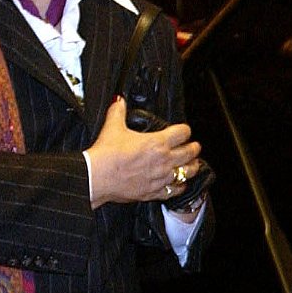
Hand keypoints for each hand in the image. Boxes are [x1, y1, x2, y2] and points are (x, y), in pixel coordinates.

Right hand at [85, 97, 202, 206]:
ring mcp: (161, 177)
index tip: (184, 130)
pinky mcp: (154, 192)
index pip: (182, 132)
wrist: (96, 177)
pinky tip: (180, 184)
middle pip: (190, 153)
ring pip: (187, 172)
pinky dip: (180, 187)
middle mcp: (164, 160)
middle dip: (194, 148)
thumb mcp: (112, 127)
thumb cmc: (105, 154)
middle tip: (195, 147)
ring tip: (193, 164)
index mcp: (157, 142)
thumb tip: (119, 100)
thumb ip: (118, 112)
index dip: (185, 130)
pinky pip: (174, 190)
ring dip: (192, 167)